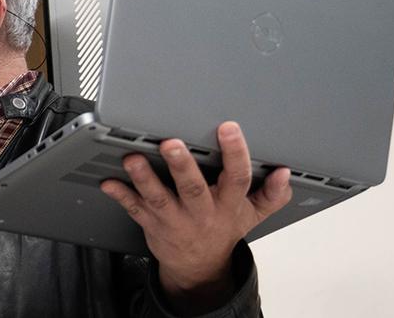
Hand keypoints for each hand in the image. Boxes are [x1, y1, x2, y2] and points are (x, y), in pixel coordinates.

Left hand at [99, 121, 291, 312]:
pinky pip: (134, 209)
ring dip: (145, 178)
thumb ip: (272, 194)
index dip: (234, 153)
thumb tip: (285, 174)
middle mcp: (201, 211)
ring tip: (134, 160)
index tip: (228, 129)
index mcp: (228, 204)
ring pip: (159, 197)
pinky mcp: (151, 222)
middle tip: (171, 143)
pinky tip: (109, 182)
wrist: (198, 264)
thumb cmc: (223, 229)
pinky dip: (121, 195)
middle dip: (182, 165)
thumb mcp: (254, 214)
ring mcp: (174, 218)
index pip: (236, 178)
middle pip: (193, 187)